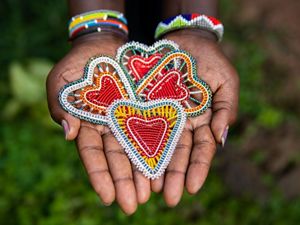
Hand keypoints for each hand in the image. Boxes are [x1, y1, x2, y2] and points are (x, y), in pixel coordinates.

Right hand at [46, 33, 147, 214]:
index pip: (93, 156)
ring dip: (143, 172)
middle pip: (118, 158)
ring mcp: (129, 118)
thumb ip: (62, 108)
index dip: (100, 176)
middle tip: (133, 204)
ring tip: (151, 194)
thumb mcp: (60, 83)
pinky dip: (159, 147)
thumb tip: (69, 134)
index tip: (108, 198)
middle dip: (125, 181)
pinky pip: (155, 128)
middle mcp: (110, 127)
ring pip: (137, 149)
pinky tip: (165, 166)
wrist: (101, 45)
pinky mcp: (146, 107)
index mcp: (88, 126)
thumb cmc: (76, 65)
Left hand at [151, 30, 238, 205]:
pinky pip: (140, 126)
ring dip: (154, 168)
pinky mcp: (145, 105)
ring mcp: (163, 115)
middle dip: (174, 176)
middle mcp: (181, 123)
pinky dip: (137, 144)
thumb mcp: (226, 81)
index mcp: (202, 121)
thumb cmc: (210, 60)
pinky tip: (133, 162)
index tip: (193, 188)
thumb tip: (222, 138)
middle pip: (178, 154)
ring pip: (158, 145)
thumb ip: (225, 108)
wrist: (187, 40)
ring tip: (148, 189)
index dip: (198, 168)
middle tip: (168, 199)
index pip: (201, 150)